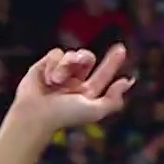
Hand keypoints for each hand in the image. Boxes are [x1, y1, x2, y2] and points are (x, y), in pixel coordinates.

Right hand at [7, 46, 133, 135]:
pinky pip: (55, 53)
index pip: (103, 73)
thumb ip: (113, 99)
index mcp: (87, 92)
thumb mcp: (95, 110)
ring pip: (71, 54)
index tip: (121, 48)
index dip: (113, 62)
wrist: (35, 114)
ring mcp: (58, 72)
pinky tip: (46, 78)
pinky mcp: (43, 65)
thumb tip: (128, 81)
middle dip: (85, 57)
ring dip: (65, 67)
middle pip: (87, 57)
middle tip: (82, 60)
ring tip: (55, 82)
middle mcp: (74, 81)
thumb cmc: (64, 115)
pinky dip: (53, 65)